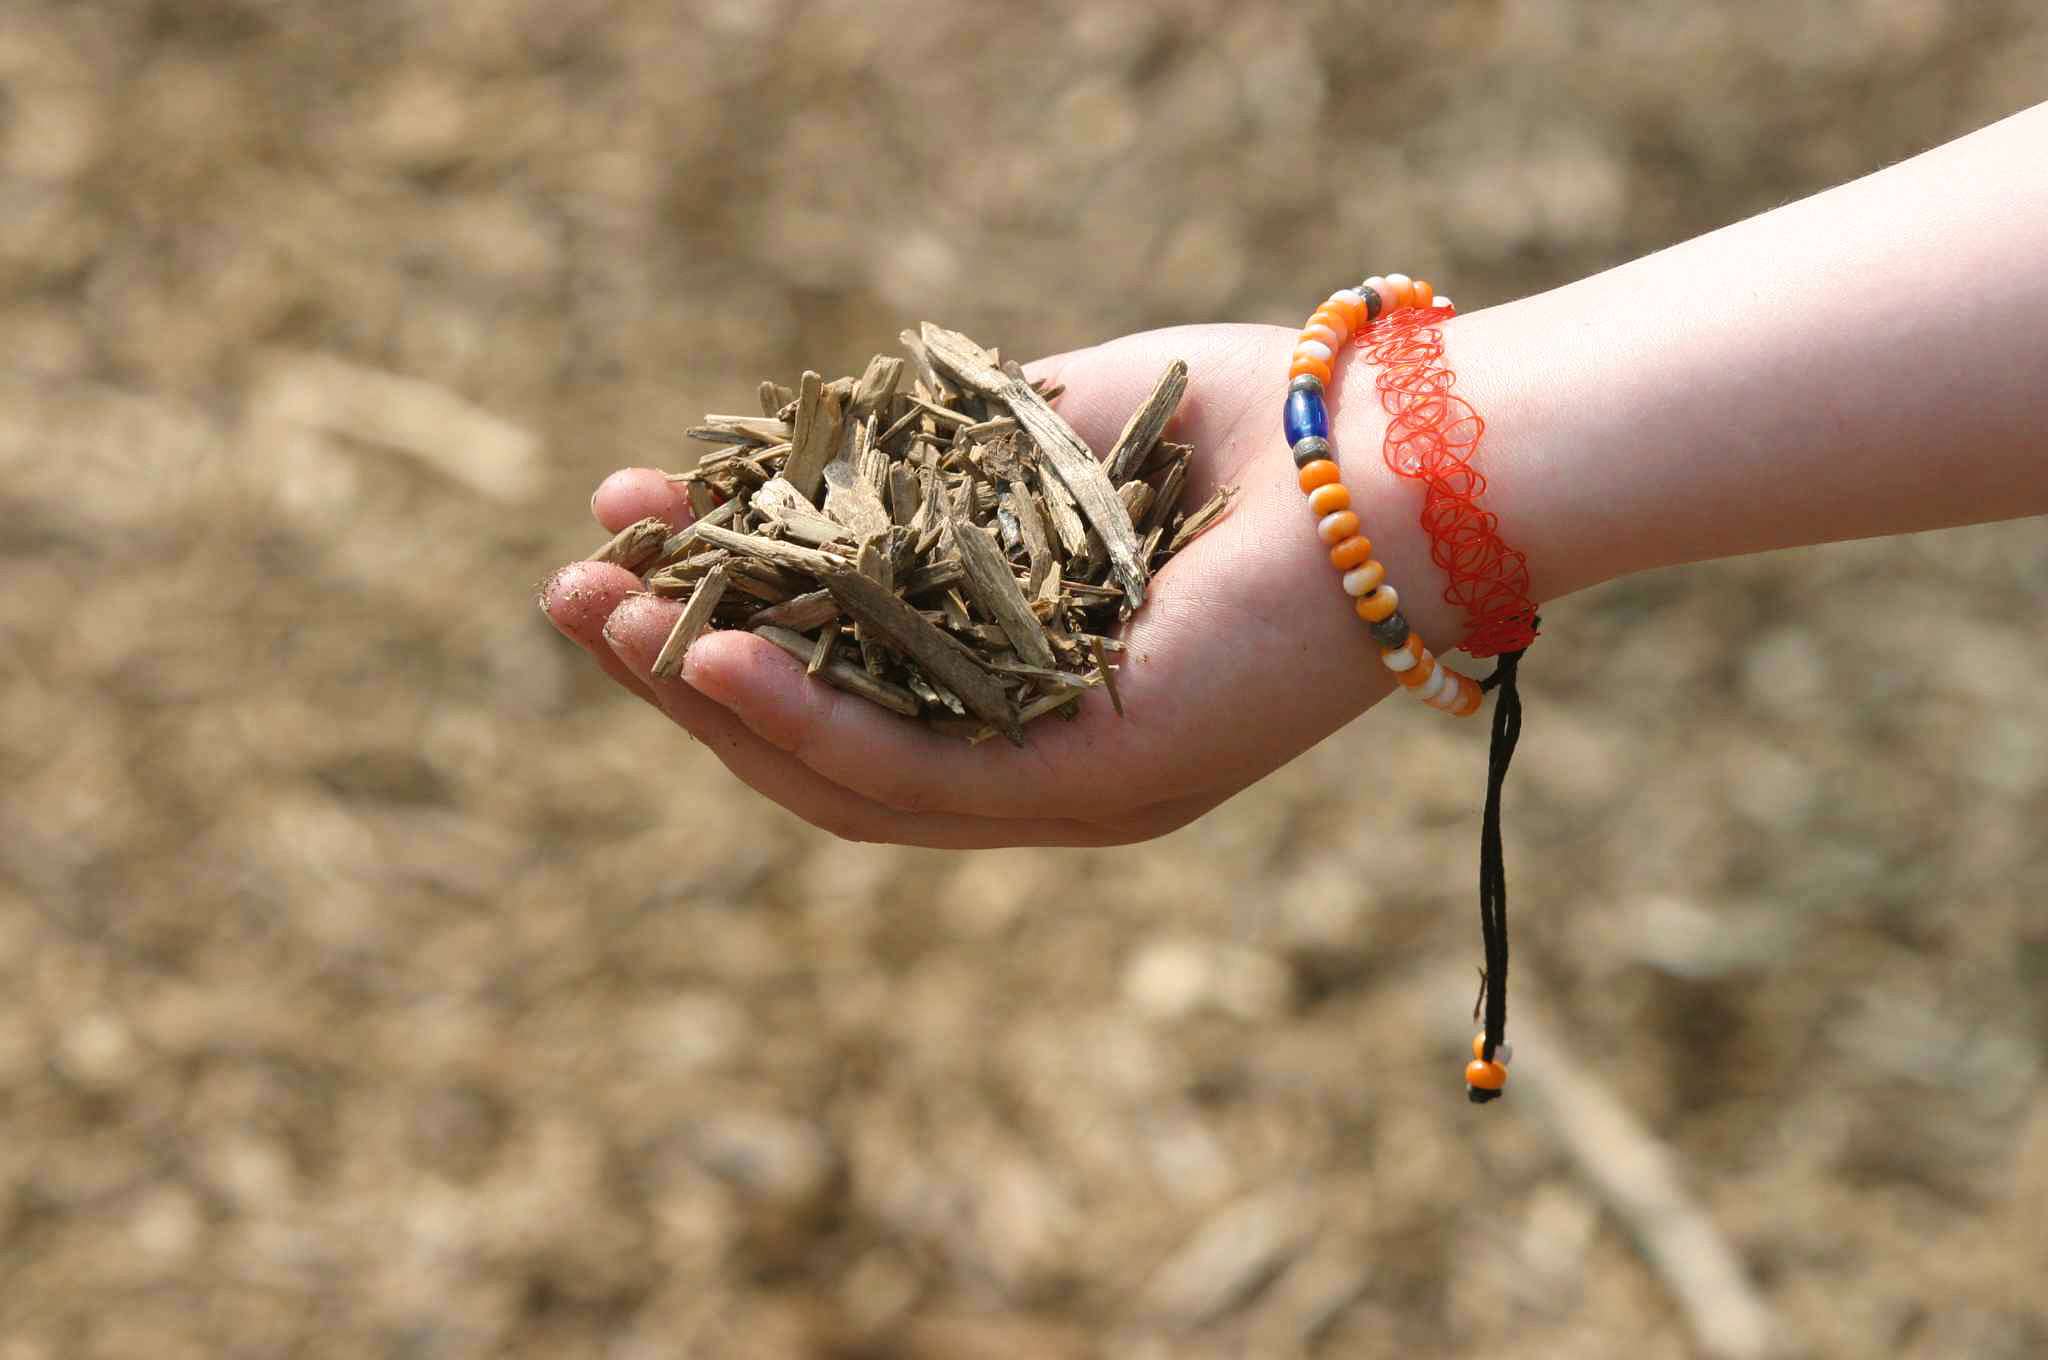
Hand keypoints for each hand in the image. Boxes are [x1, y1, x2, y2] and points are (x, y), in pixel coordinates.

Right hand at [541, 323, 1437, 847]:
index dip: (719, 607)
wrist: (1408, 449)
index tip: (628, 524)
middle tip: (574, 589)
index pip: (840, 673)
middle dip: (684, 665)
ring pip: (848, 778)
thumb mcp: (1050, 434)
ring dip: (714, 700)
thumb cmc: (1255, 423)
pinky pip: (922, 778)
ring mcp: (1067, 783)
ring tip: (610, 623)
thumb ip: (936, 461)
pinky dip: (806, 719)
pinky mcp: (1101, 785)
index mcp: (1020, 677)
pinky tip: (708, 655)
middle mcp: (1037, 749)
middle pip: (820, 739)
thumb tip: (804, 449)